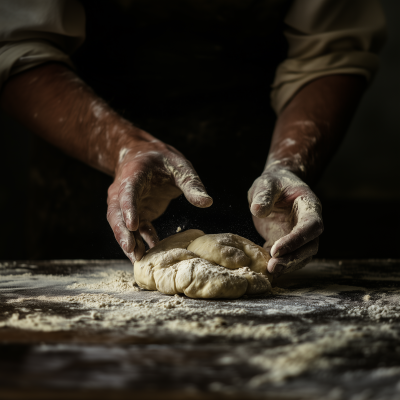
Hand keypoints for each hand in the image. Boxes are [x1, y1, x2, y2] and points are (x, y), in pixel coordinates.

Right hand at [107, 139, 212, 261]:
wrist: (144, 156)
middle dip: (123, 233)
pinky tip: (150, 256)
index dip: (129, 208)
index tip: (133, 225)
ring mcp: (128, 204)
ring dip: (129, 242)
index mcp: (133, 175)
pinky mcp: (139, 213)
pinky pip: (138, 230)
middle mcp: (123, 191)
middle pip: (117, 214)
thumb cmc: (162, 159)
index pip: (128, 192)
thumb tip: (208, 203)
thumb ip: (192, 184)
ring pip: (122, 225)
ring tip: (138, 261)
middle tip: (131, 250)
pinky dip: (143, 242)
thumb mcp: (180, 166)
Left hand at [248, 167, 322, 276]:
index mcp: (310, 206)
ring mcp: (300, 235)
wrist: (274, 187)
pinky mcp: (288, 243)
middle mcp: (309, 223)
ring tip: (270, 270)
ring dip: (288, 265)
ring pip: (302, 256)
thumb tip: (258, 210)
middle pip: (310, 246)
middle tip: (273, 265)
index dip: (297, 239)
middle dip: (293, 258)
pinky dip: (280, 264)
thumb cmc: (274, 183)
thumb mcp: (266, 183)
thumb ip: (264, 195)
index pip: (311, 226)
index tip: (277, 249)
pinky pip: (289, 258)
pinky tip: (265, 267)